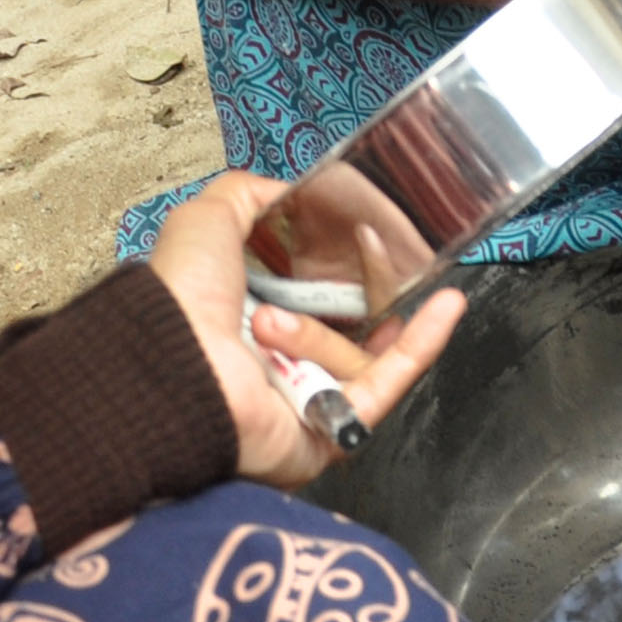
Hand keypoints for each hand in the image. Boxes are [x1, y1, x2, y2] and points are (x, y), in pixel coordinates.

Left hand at [145, 172, 467, 486]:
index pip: (314, 300)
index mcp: (250, 326)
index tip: (367, 243)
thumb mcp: (207, 221)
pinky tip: (447, 305)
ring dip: (322, 336)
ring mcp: (308, 400)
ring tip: (273, 331)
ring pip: (353, 355)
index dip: (342, 274)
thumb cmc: (180, 303)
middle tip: (375, 268)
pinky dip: (421, 345)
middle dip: (360, 298)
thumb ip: (249, 197)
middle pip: (345, 329)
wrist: (173, 364)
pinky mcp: (333, 429)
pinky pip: (388, 385)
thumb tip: (290, 191)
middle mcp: (279, 369)